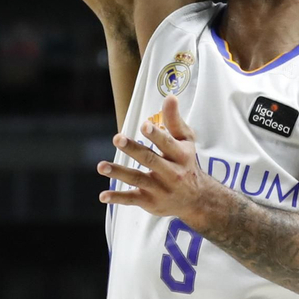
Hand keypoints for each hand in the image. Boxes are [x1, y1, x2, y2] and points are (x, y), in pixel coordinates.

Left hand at [98, 95, 213, 223]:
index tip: (144, 125)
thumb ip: (174, 120)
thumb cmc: (186, 162)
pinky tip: (103, 196)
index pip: (167, 144)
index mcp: (180, 156)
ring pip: (138, 179)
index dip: (156, 135)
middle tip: (117, 138)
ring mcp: (159, 189)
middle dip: (133, 149)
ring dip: (119, 172)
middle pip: (150, 160)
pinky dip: (117, 198)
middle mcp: (171, 173)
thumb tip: (170, 96)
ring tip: (101, 166)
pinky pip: (132, 199)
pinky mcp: (149, 201)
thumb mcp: (186, 141)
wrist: (197, 200)